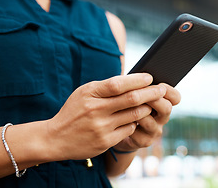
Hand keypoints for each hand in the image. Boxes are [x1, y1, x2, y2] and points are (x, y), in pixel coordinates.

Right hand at [43, 73, 165, 160]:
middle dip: (151, 93)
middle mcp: (96, 110)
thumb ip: (105, 87)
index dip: (137, 79)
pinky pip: (129, 129)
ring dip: (147, 108)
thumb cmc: (74, 111)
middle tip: (162, 89)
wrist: (55, 138)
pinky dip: (135, 123)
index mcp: (90, 93)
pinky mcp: (105, 142)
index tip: (150, 77)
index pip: (118, 84)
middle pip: (132, 99)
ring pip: (134, 115)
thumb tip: (132, 80)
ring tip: (151, 103)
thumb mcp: (84, 93)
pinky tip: (135, 119)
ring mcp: (101, 127)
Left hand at [113, 83, 180, 150]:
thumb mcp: (134, 94)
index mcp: (163, 103)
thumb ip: (139, 87)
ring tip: (124, 104)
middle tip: (140, 92)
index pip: (175, 97)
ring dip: (137, 111)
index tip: (159, 84)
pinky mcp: (144, 141)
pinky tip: (118, 119)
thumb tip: (138, 76)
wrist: (118, 130)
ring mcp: (155, 131)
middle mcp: (162, 118)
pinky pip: (136, 132)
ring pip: (150, 120)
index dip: (169, 91)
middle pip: (166, 108)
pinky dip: (126, 124)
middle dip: (153, 98)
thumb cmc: (127, 106)